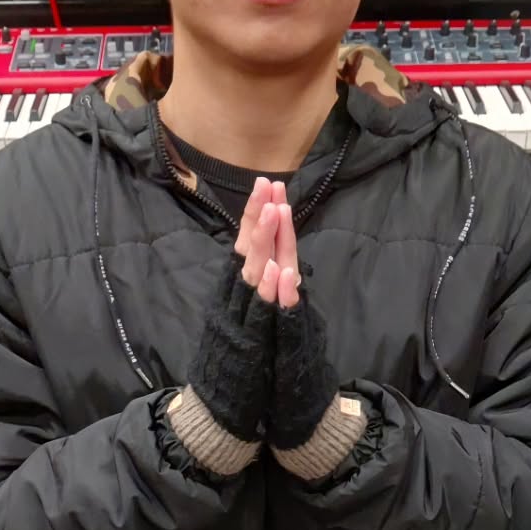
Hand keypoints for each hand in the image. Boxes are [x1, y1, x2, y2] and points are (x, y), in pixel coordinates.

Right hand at [236, 178, 301, 310]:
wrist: (260, 346)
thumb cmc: (268, 301)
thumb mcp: (270, 268)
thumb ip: (270, 239)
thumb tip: (273, 201)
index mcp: (254, 263)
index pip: (251, 232)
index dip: (256, 208)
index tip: (265, 182)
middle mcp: (254, 275)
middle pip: (255, 246)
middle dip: (261, 218)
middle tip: (268, 192)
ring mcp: (261, 296)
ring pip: (260, 268)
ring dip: (265, 240)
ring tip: (273, 213)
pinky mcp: (274, 316)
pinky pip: (276, 301)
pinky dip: (277, 287)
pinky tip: (279, 269)